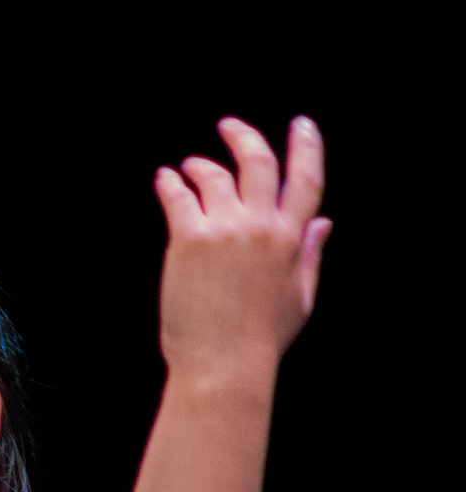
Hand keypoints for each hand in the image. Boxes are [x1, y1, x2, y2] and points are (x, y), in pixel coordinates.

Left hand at [155, 116, 331, 381]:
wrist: (222, 366)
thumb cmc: (261, 341)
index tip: (302, 126)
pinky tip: (165, 179)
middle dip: (244, 137)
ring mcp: (224, 231)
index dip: (307, 148)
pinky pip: (178, 196)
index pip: (307, 181)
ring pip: (214, 176)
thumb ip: (310, 254)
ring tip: (186, 167)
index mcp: (290, 240)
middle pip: (258, 163)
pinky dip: (170, 182)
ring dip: (199, 165)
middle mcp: (260, 228)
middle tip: (228, 127)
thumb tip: (324, 223)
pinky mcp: (189, 240)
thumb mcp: (299, 298)